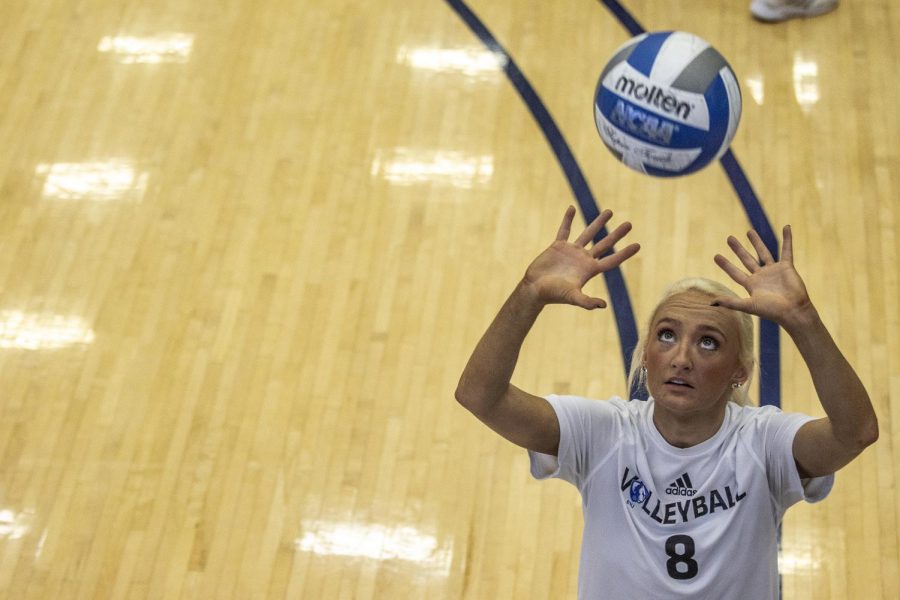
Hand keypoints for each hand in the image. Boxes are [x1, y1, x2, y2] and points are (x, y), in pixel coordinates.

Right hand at [522, 206, 639, 309]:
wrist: (534, 289)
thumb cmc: (553, 295)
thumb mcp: (572, 297)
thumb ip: (586, 302)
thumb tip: (603, 306)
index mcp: (590, 270)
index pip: (612, 260)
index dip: (625, 253)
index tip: (638, 245)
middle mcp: (583, 259)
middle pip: (605, 244)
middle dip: (617, 234)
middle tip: (629, 224)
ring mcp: (571, 251)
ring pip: (588, 233)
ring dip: (599, 222)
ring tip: (609, 211)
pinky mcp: (558, 246)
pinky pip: (564, 230)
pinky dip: (568, 219)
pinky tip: (572, 208)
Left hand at [712, 225, 813, 327]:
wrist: (793, 311)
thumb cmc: (771, 310)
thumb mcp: (749, 306)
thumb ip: (731, 302)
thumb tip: (712, 302)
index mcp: (751, 285)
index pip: (735, 272)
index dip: (726, 265)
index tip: (716, 256)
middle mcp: (761, 276)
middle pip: (746, 259)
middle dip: (738, 249)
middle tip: (729, 238)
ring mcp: (773, 271)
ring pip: (763, 252)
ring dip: (756, 242)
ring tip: (749, 231)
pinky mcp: (786, 267)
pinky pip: (786, 250)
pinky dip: (787, 239)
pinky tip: (786, 227)